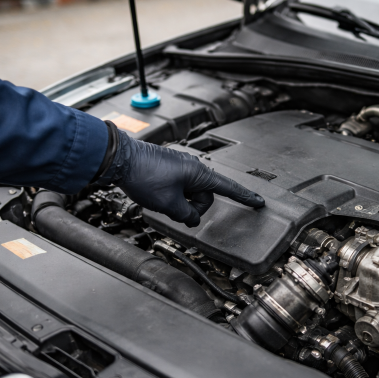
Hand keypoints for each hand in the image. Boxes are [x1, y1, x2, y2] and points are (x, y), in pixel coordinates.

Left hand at [98, 128, 263, 226]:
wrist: (119, 159)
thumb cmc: (143, 176)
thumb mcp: (168, 204)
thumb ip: (186, 215)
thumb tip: (191, 218)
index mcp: (199, 173)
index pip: (228, 188)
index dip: (244, 197)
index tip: (259, 202)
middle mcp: (193, 167)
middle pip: (205, 196)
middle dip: (192, 207)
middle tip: (172, 207)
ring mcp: (180, 166)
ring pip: (190, 193)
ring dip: (179, 202)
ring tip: (160, 198)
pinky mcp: (169, 168)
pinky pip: (178, 187)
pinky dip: (172, 195)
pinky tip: (156, 193)